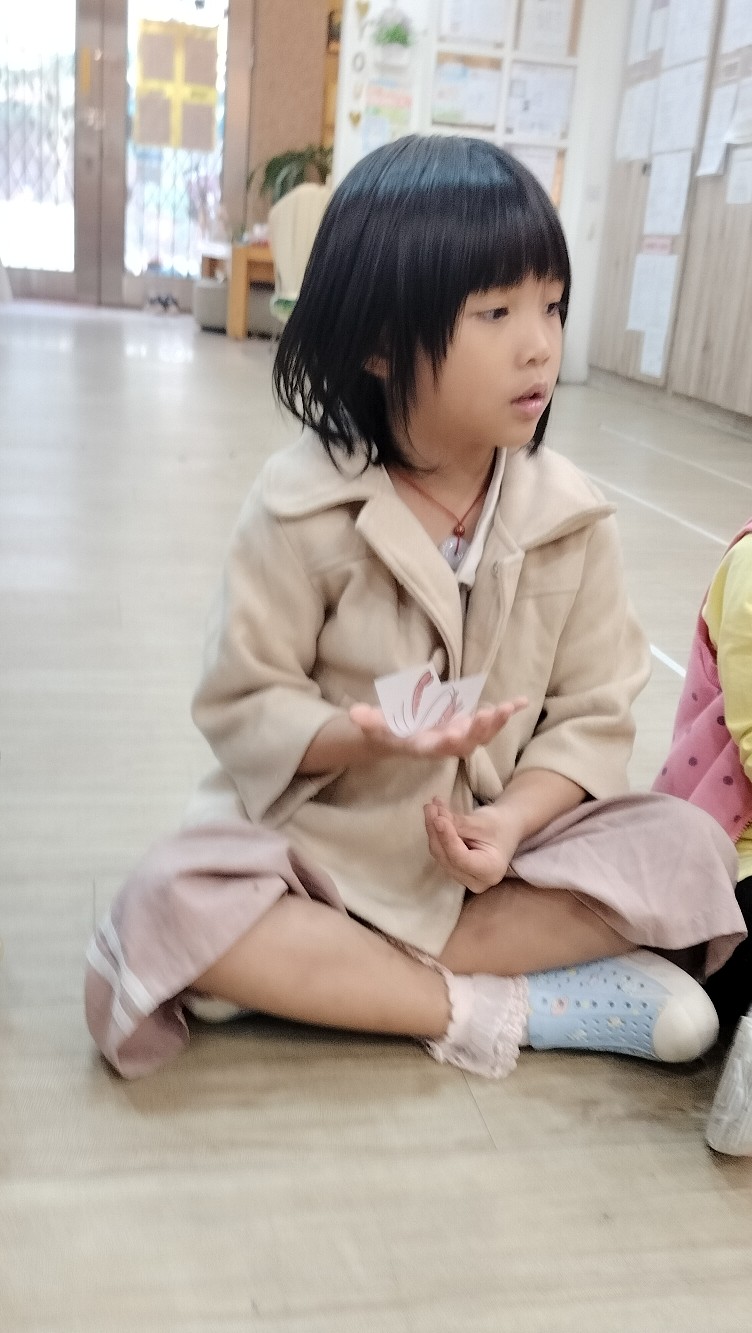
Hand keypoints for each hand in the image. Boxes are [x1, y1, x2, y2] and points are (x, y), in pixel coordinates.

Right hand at [348, 696, 526, 760]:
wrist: (402, 737)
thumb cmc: (389, 730)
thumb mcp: (375, 726)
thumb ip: (367, 720)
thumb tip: (354, 714)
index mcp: (426, 746)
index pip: (438, 747)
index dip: (448, 741)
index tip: (457, 732)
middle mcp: (446, 745)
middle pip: (467, 743)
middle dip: (479, 730)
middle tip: (487, 715)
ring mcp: (460, 737)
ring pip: (482, 735)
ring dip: (496, 722)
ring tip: (508, 708)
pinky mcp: (470, 726)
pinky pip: (491, 721)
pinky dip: (506, 712)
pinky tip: (522, 701)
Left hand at [424, 797, 521, 893]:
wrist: (505, 829)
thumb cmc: (499, 825)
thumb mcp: (482, 822)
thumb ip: (459, 824)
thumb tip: (436, 819)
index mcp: (490, 871)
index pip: (461, 858)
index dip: (447, 838)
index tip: (438, 818)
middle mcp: (475, 881)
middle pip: (447, 857)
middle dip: (436, 831)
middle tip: (430, 806)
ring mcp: (463, 878)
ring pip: (440, 854)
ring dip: (433, 829)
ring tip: (431, 806)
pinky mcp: (454, 870)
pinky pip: (440, 852)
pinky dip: (436, 833)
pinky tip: (434, 815)